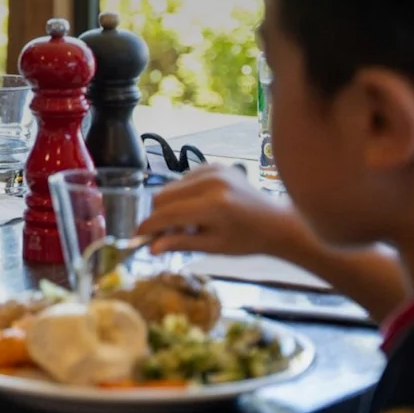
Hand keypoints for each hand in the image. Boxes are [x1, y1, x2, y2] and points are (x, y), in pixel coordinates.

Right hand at [136, 165, 301, 255]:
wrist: (275, 222)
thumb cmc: (246, 240)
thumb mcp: (213, 247)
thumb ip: (180, 243)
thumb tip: (150, 248)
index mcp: (213, 205)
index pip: (167, 214)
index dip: (149, 226)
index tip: (137, 237)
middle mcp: (211, 181)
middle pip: (163, 196)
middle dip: (157, 216)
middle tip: (162, 234)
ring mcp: (213, 169)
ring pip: (170, 187)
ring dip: (169, 205)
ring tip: (184, 224)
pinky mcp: (214, 164)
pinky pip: (183, 179)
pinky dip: (182, 195)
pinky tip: (195, 209)